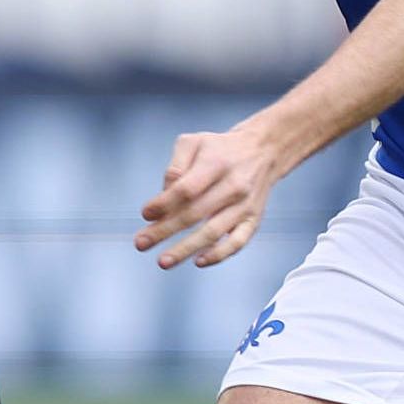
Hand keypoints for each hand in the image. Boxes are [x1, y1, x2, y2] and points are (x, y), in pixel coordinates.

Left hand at [139, 123, 288, 269]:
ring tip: (163, 261)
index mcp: (216, 163)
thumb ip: (176, 165)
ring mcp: (245, 205)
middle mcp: (233, 185)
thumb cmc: (220, 149)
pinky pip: (238, 242)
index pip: (187, 189)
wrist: (263, 151)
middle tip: (141, 243)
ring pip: (213, 232)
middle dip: (165, 230)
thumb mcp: (194, 142)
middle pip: (195, 213)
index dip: (164, 204)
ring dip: (186, 249)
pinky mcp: (254, 219)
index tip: (146, 214)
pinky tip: (198, 261)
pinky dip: (219, 254)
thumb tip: (164, 195)